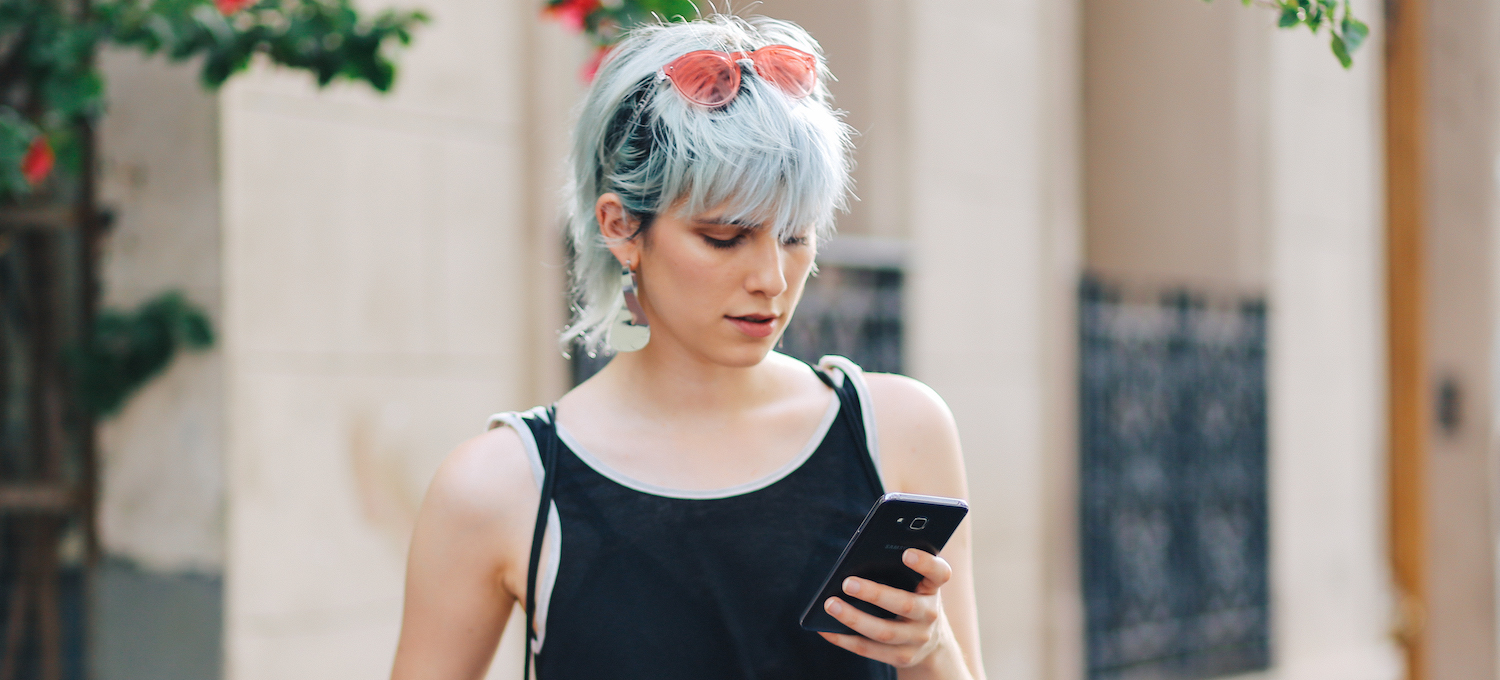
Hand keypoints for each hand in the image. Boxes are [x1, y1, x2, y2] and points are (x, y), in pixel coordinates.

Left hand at [817, 548, 955, 669]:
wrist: (929, 642)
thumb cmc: (910, 598)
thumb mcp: (913, 583)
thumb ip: (895, 570)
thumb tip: (855, 561)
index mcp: (933, 588)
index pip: (940, 573)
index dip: (926, 563)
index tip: (906, 553)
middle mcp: (930, 614)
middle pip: (905, 605)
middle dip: (874, 594)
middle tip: (847, 582)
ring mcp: (917, 639)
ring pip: (884, 632)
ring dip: (854, 618)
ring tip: (830, 604)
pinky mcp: (902, 657)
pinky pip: (869, 650)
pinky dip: (845, 640)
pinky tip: (826, 630)